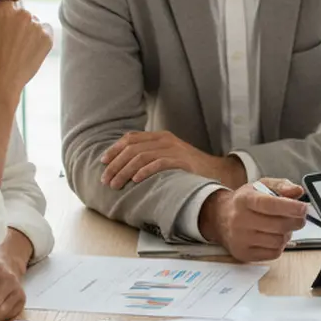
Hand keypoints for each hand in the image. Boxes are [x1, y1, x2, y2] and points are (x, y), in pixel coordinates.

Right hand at [0, 0, 52, 97]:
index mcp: (5, 8)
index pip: (7, 0)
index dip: (3, 12)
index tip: (0, 24)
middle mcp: (24, 14)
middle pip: (21, 12)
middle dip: (15, 22)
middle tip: (6, 40)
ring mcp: (37, 26)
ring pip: (33, 23)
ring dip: (28, 30)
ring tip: (16, 48)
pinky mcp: (48, 38)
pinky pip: (45, 32)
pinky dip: (39, 39)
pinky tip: (27, 51)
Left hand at [100, 130, 245, 188]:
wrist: (217, 172)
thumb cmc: (189, 168)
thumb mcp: (169, 156)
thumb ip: (151, 155)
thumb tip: (124, 165)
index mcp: (160, 136)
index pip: (130, 138)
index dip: (114, 149)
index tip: (103, 162)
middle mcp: (166, 140)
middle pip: (132, 148)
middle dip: (115, 164)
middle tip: (106, 180)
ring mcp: (174, 149)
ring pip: (141, 157)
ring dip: (124, 171)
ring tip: (116, 184)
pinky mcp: (182, 161)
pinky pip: (158, 163)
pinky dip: (144, 171)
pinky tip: (135, 180)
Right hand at [199, 179, 307, 261]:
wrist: (220, 218)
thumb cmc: (245, 202)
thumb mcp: (261, 186)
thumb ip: (281, 186)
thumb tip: (298, 191)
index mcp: (244, 200)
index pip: (270, 205)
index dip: (290, 207)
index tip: (304, 208)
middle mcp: (240, 220)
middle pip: (278, 225)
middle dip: (296, 222)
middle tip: (300, 218)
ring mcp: (240, 239)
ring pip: (278, 241)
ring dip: (287, 234)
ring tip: (282, 227)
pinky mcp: (244, 253)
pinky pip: (273, 253)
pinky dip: (279, 245)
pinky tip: (273, 236)